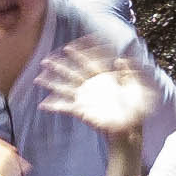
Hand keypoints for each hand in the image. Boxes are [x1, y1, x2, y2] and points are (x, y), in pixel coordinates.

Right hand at [35, 47, 153, 146]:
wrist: (132, 128)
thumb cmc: (136, 107)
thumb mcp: (136, 86)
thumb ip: (128, 72)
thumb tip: (121, 58)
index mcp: (104, 78)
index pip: (88, 61)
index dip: (78, 53)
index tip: (67, 47)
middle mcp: (91, 86)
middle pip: (72, 72)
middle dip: (58, 65)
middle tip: (45, 60)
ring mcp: (85, 99)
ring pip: (65, 88)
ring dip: (51, 83)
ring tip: (38, 78)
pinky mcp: (82, 111)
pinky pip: (65, 107)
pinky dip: (54, 106)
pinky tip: (42, 105)